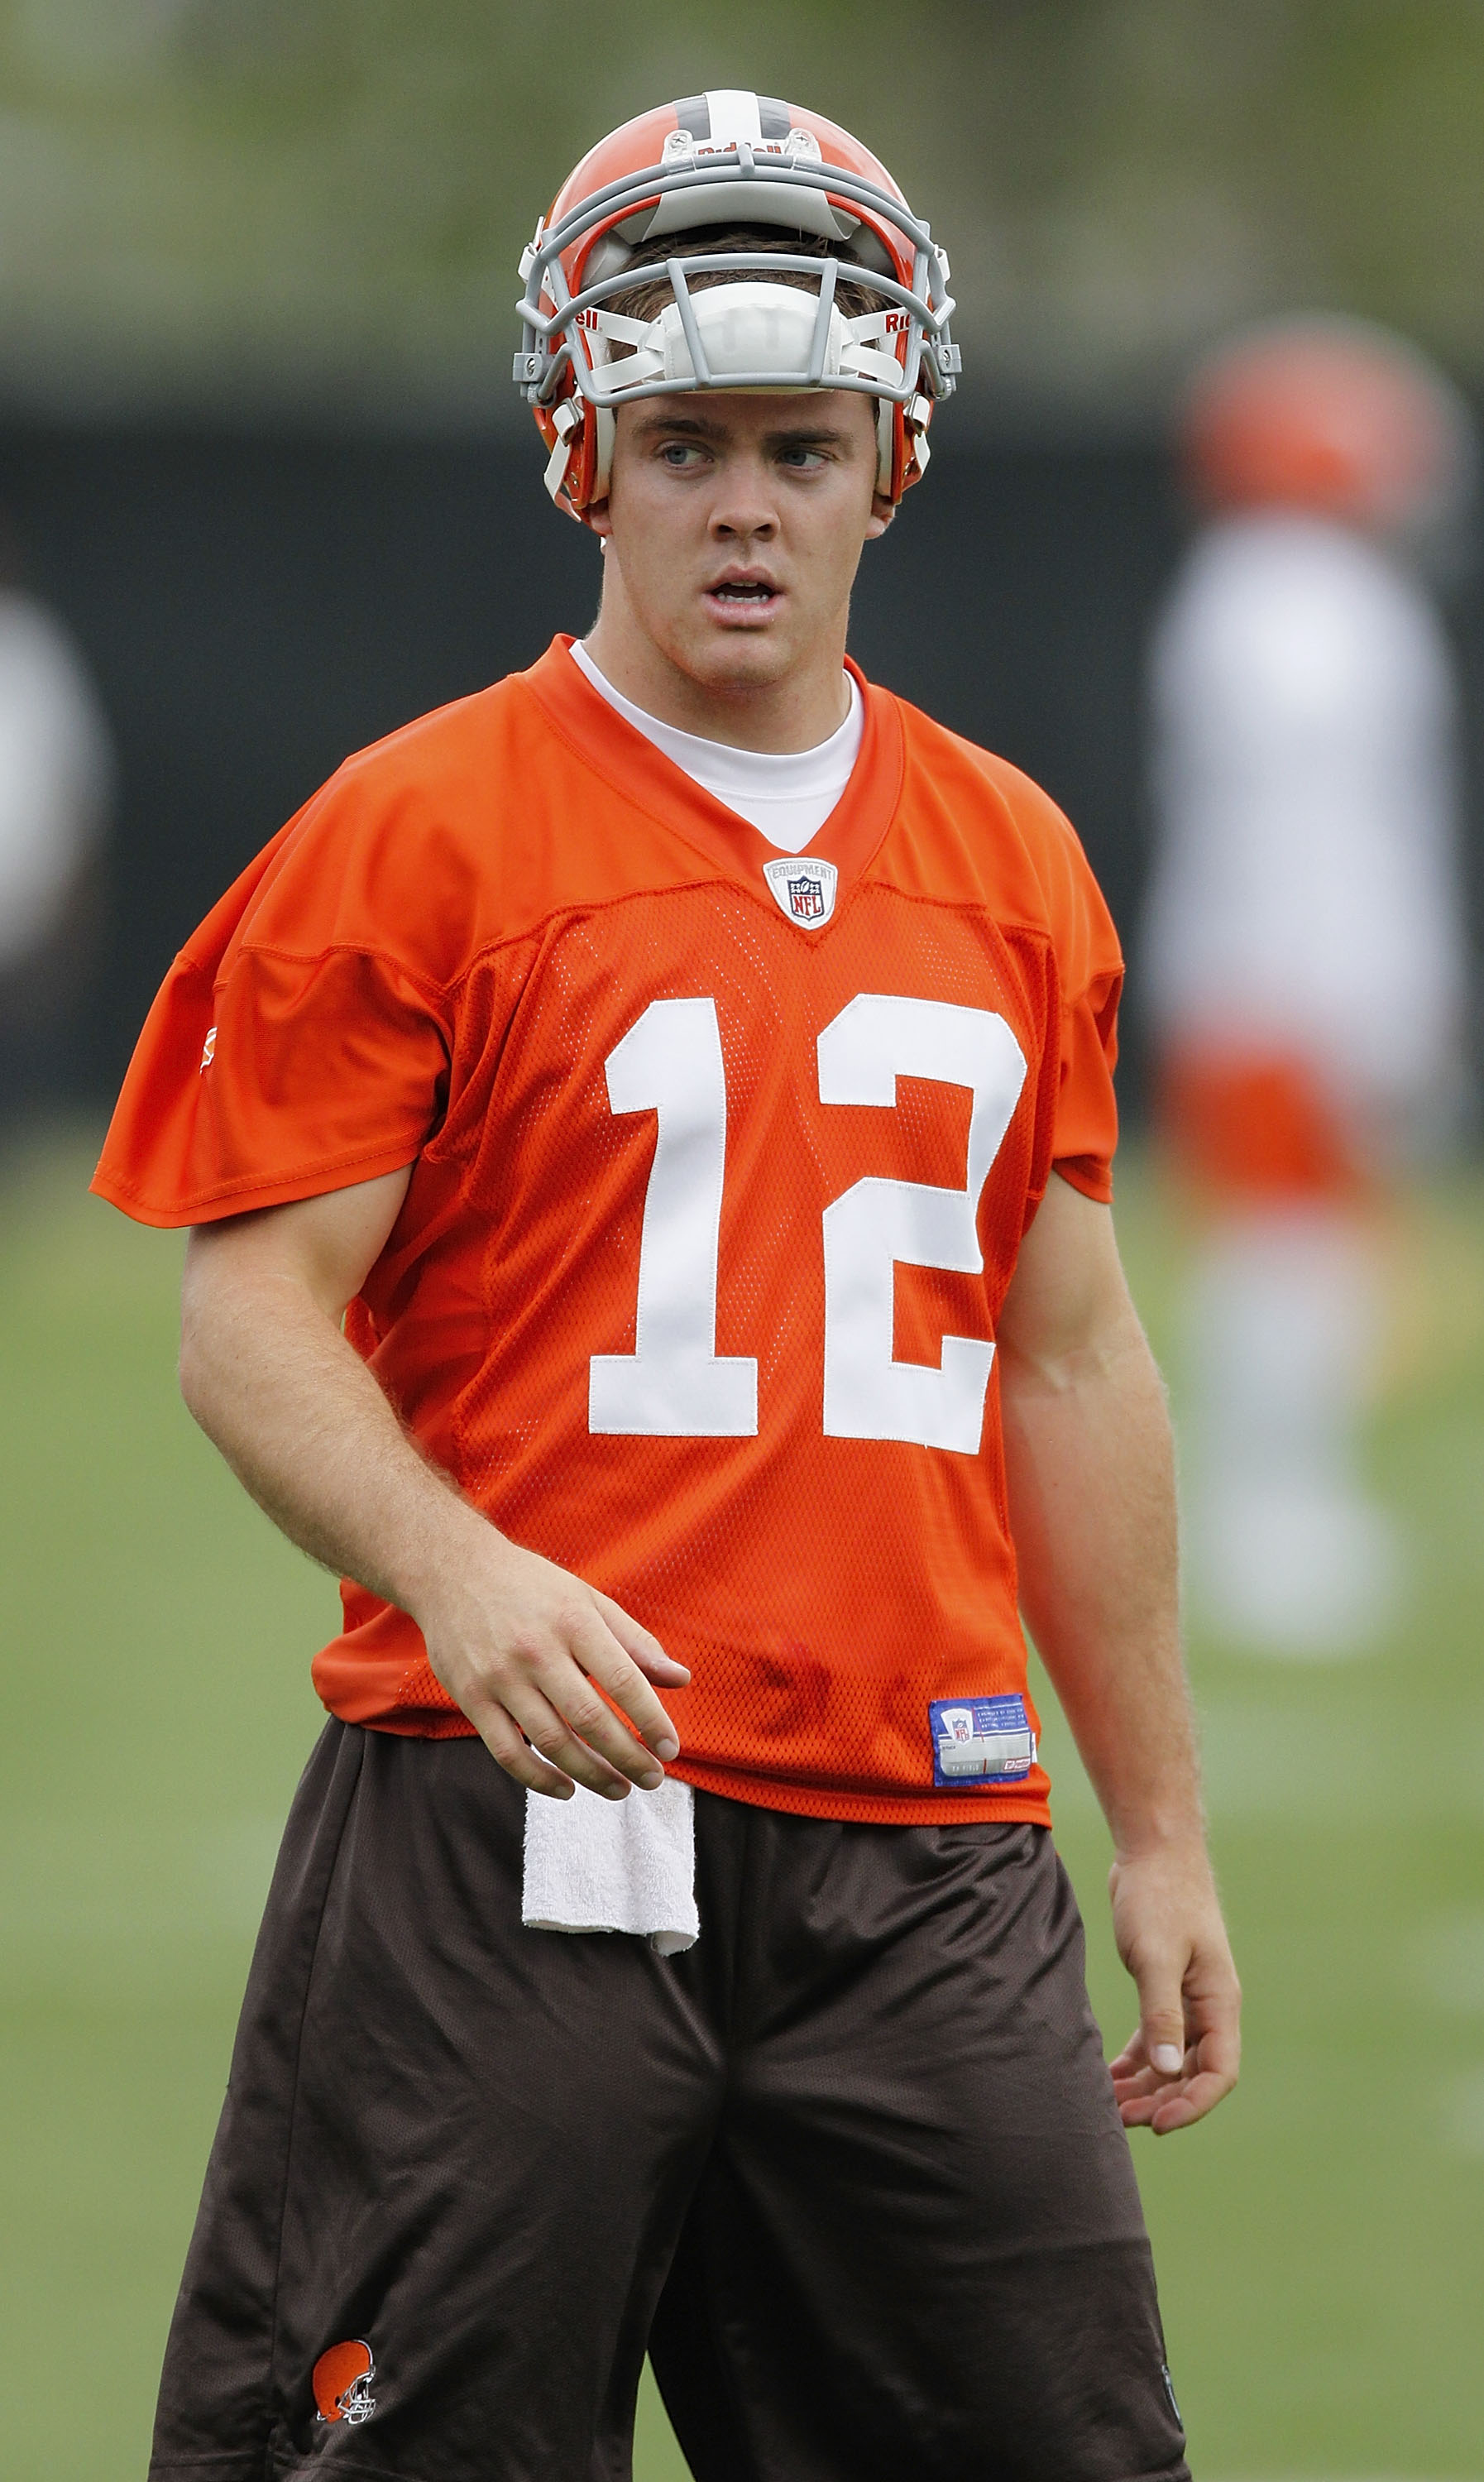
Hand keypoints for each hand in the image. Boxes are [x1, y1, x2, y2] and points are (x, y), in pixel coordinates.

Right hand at [417, 1527, 689, 1802]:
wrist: (452, 1571)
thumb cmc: (531, 1587)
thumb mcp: (587, 1599)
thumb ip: (634, 1641)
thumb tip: (681, 1679)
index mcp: (573, 1621)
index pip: (622, 1679)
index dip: (651, 1719)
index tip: (670, 1749)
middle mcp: (537, 1650)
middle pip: (589, 1719)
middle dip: (627, 1757)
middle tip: (652, 1780)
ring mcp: (500, 1677)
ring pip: (551, 1742)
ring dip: (591, 1774)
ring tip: (619, 1788)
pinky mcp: (471, 1698)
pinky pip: (507, 1752)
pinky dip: (539, 1779)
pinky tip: (567, 1788)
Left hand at [1106, 1838, 1240, 2133]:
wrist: (1155, 1850)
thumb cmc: (1159, 1897)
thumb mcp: (1156, 1957)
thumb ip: (1161, 2014)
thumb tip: (1166, 2069)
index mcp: (1219, 2002)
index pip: (1219, 2072)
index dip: (1191, 2104)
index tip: (1157, 2123)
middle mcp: (1210, 2005)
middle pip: (1193, 2071)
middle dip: (1161, 2100)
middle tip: (1120, 2118)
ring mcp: (1189, 1995)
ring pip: (1172, 2057)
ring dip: (1146, 2084)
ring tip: (1110, 2104)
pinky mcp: (1165, 1983)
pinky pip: (1156, 2035)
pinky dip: (1137, 2058)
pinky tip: (1112, 2075)